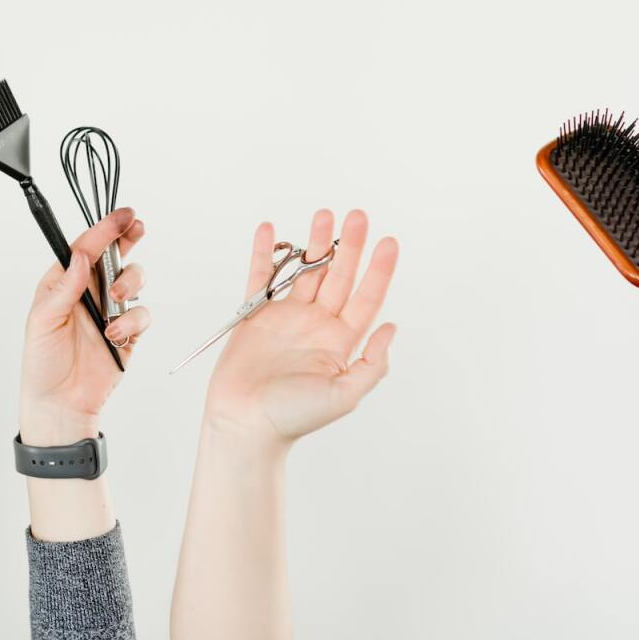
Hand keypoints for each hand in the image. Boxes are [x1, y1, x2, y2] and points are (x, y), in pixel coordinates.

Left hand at [18, 209, 149, 441]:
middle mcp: (89, 291)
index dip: (104, 229)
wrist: (61, 403)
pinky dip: (133, 321)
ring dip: (129, 284)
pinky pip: (142, 314)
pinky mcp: (128, 332)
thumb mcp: (43, 321)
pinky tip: (116, 335)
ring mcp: (110, 310)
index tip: (122, 216)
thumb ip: (65, 288)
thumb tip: (82, 257)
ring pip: (133, 279)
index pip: (85, 248)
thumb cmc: (43, 362)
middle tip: (135, 228)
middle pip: (115, 254)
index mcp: (63, 282)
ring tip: (115, 301)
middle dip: (127, 238)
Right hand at [202, 209, 398, 446]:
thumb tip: (392, 328)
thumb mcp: (345, 395)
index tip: (388, 242)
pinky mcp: (255, 316)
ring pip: (304, 272)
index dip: (379, 270)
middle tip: (358, 216)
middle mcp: (316, 324)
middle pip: (338, 275)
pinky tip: (270, 230)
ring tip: (323, 215)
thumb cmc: (293, 417)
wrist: (245, 424)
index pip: (365, 297)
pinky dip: (264, 253)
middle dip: (349, 245)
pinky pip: (260, 277)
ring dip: (314, 244)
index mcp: (340, 340)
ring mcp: (285, 317)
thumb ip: (372, 363)